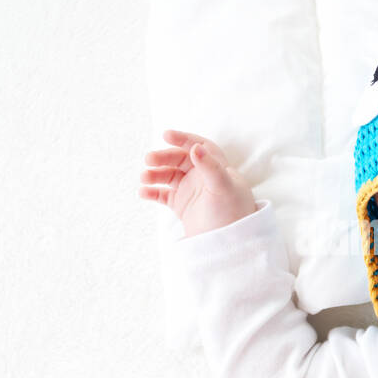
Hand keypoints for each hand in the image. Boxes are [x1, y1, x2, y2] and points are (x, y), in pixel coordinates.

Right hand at [140, 129, 257, 236]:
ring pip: (169, 175)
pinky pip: (163, 194)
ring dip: (155, 174)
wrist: (231, 243)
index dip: (183, 139)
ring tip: (144, 177)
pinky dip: (152, 192)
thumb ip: (210, 167)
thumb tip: (195, 147)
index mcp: (216, 167)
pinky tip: (143, 192)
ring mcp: (191, 190)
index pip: (199, 146)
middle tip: (148, 159)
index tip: (166, 135)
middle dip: (163, 157)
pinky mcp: (182, 206)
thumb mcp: (224, 188)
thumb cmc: (234, 213)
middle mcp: (202, 177)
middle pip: (179, 160)